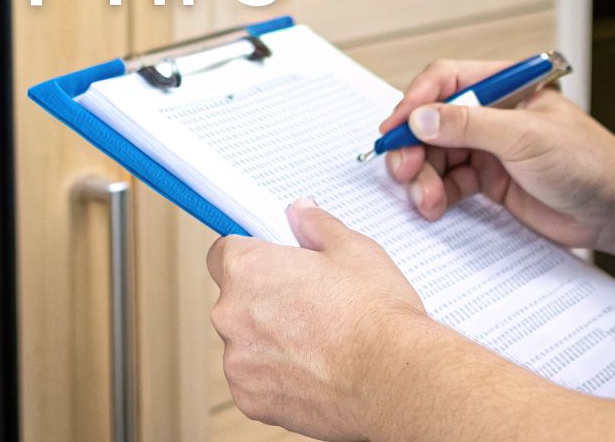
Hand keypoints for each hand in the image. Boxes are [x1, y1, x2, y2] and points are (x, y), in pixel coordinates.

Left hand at [206, 200, 426, 440]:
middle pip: (236, 298)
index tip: (271, 263)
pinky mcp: (251, 400)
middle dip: (265, 298)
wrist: (392, 379)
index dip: (251, 254)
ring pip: (246, 342)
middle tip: (309, 302)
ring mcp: (238, 362)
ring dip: (270, 340)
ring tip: (319, 342)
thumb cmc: (375, 316)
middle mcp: (231, 315)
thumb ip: (316, 225)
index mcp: (248, 269)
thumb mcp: (353, 249)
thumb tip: (300, 213)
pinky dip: (277, 376)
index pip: (223, 251)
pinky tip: (315, 370)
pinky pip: (256, 379)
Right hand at [379, 60, 614, 252]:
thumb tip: (421, 118)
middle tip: (403, 168)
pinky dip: (436, 194)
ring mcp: (490, 148)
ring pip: (436, 155)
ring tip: (425, 198)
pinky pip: (449, 182)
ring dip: (423, 176)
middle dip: (413, 145)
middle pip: (433, 120)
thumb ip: (470, 125)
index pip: (447, 80)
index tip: (396, 128)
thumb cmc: (589, 163)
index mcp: (506, 87)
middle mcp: (494, 114)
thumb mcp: (525, 137)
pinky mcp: (490, 181)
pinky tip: (434, 207)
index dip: (416, 101)